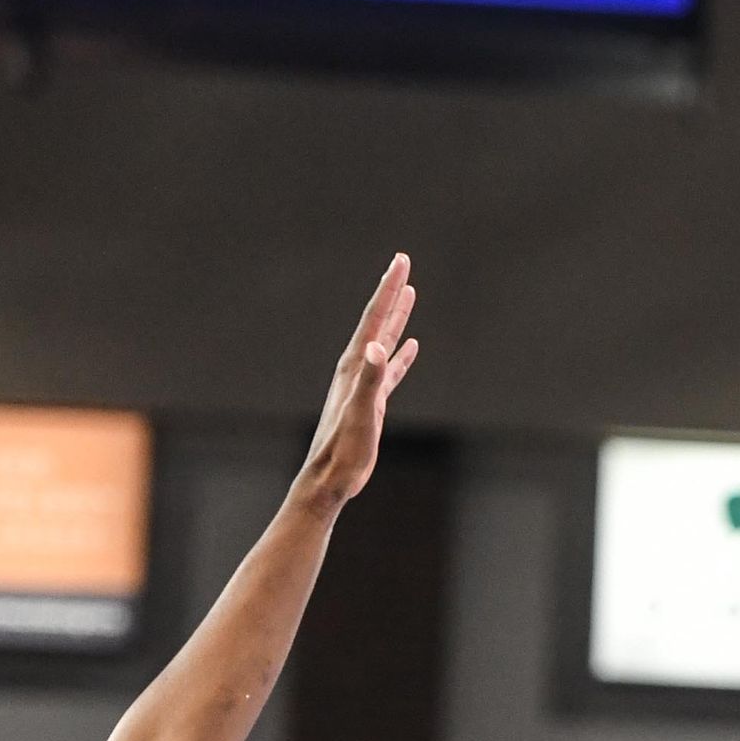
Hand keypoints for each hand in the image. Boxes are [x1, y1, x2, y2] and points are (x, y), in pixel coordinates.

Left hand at [297, 254, 419, 508]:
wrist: (329, 478)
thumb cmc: (344, 450)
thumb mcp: (361, 414)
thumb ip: (370, 380)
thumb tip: (379, 348)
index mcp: (355, 364)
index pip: (375, 318)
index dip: (389, 289)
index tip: (401, 262)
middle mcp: (357, 367)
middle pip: (378, 321)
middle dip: (391, 292)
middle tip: (402, 263)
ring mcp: (364, 383)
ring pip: (384, 340)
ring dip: (397, 317)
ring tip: (409, 294)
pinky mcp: (372, 401)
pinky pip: (390, 368)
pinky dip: (401, 355)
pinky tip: (410, 347)